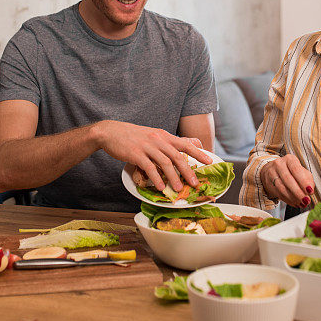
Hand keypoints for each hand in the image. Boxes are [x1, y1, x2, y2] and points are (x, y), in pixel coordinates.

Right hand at [95, 120, 211, 191]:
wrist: (110, 132)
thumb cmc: (132, 136)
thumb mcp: (152, 135)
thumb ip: (166, 142)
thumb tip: (181, 150)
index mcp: (163, 135)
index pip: (185, 143)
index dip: (198, 152)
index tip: (209, 160)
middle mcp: (158, 139)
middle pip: (178, 155)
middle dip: (188, 170)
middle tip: (195, 183)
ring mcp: (147, 146)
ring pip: (165, 163)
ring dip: (173, 177)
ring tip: (178, 189)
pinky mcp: (136, 153)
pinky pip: (149, 167)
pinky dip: (156, 178)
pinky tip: (160, 187)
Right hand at [259, 155, 314, 207]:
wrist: (273, 170)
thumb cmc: (290, 171)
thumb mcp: (301, 171)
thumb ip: (308, 179)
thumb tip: (310, 189)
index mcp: (290, 159)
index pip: (296, 170)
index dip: (304, 181)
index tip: (310, 191)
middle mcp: (279, 164)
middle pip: (288, 179)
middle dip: (298, 192)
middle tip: (306, 200)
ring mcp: (272, 173)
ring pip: (282, 188)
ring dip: (293, 198)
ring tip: (301, 203)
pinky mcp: (269, 183)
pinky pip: (278, 193)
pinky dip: (288, 200)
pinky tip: (295, 203)